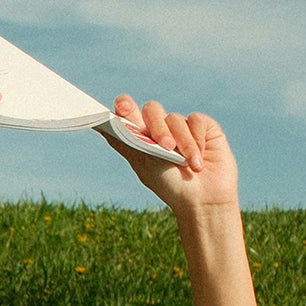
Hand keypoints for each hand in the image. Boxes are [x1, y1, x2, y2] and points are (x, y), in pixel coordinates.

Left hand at [105, 95, 238, 214]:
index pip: (128, 112)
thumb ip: (129, 141)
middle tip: (166, 147)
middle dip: (157, 127)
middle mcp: (160, 127)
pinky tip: (198, 159)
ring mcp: (181, 126)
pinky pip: (196, 120)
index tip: (121, 106)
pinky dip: (196, 140)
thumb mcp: (145, 164)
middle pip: (152, 110)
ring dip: (182, 142)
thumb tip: (101, 126)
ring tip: (187, 164)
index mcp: (141, 136)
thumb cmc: (170, 185)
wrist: (202, 200)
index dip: (123, 106)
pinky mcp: (204, 127)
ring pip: (175, 118)